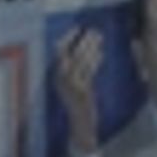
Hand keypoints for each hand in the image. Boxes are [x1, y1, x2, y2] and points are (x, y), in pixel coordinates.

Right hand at [54, 25, 104, 156]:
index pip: (58, 52)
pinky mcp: (81, 93)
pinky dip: (94, 62)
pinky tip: (101, 54)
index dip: (67, 39)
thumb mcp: (75, 85)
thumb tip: (85, 48)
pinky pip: (87, 73)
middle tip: (94, 31)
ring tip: (99, 38)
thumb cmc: (79, 105)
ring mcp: (70, 87)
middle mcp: (60, 81)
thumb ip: (77, 70)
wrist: (81, 128)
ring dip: (90, 48)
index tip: (78, 28)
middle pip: (69, 54)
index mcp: (56, 77)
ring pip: (79, 62)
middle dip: (82, 40)